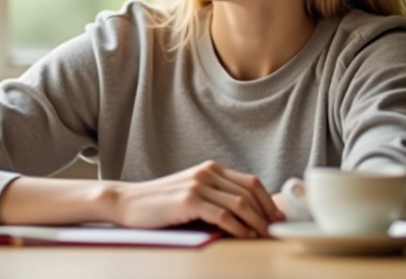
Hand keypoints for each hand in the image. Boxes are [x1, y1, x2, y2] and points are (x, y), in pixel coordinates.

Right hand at [110, 161, 284, 237]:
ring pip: (240, 203)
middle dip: (267, 213)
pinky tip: (244, 236)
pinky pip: (223, 214)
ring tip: (264, 236)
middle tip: (275, 230)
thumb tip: (246, 217)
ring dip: (257, 222)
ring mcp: (198, 185)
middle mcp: (207, 173)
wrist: (127, 202)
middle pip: (250, 191)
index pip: (250, 182)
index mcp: (210, 169)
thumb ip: (215, 198)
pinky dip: (238, 227)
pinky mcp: (189, 200)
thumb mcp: (192, 194)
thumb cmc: (159, 204)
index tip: (277, 218)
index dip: (268, 201)